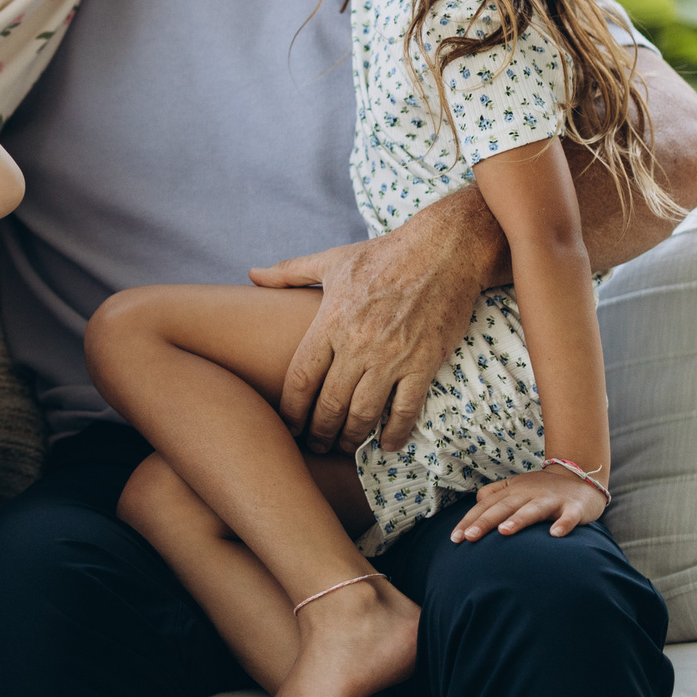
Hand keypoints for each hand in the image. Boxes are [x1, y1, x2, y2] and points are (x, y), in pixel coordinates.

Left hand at [256, 211, 486, 454]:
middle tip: (314, 445)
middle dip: (318, 432)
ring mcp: (393, 356)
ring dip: (350, 439)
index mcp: (331, 320)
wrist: (444, 250)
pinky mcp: (424, 363)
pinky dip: (394, 433)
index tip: (288, 425)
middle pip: (329, 404)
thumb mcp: (332, 259)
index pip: (301, 378)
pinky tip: (387, 444)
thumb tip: (252, 274)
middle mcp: (358, 343)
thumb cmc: (384, 254)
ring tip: (343, 447)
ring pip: (363, 414)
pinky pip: (405, 410)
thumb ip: (289, 272)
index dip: (291, 409)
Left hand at [451, 465, 606, 540]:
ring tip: (504, 532)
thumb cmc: (543, 488)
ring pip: (533, 510)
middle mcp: (529, 494)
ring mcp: (552, 500)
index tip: (455, 538)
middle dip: (485, 522)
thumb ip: (496, 493)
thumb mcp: (517, 486)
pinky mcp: (574, 508)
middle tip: (469, 537)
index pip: (486, 506)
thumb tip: (476, 502)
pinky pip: (569, 517)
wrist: (581, 475)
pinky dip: (563, 524)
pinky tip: (555, 535)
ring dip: (519, 520)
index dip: (470, 521)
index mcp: (513, 491)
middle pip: (504, 507)